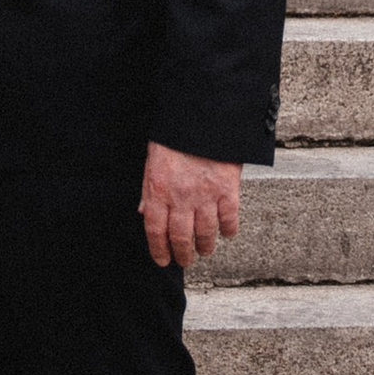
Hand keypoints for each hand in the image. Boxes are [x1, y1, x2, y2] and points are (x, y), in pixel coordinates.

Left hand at [140, 142, 240, 267]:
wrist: (203, 114)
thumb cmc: (175, 135)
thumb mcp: (153, 159)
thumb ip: (149, 188)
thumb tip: (144, 212)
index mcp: (158, 189)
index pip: (155, 230)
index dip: (158, 250)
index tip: (162, 260)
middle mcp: (181, 197)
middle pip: (180, 237)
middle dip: (182, 255)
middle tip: (184, 260)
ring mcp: (205, 195)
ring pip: (205, 234)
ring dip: (204, 247)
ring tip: (204, 251)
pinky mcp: (227, 189)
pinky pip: (229, 219)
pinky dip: (228, 230)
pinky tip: (226, 233)